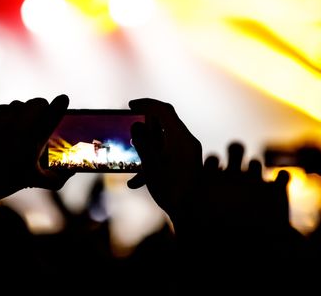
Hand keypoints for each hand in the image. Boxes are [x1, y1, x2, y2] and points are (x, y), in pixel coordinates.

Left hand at [0, 94, 74, 206]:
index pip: (54, 111)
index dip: (61, 103)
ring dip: (24, 112)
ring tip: (22, 126)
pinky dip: (7, 115)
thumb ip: (60, 177)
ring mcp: (0, 119)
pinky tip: (6, 128)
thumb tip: (73, 169)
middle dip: (42, 109)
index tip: (63, 99)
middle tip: (41, 119)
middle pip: (38, 103)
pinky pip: (3, 108)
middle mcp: (18, 124)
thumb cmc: (7, 182)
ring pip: (20, 104)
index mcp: (34, 138)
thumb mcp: (37, 181)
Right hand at [127, 98, 202, 223]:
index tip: (130, 105)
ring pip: (163, 139)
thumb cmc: (171, 190)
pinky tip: (136, 182)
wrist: (191, 216)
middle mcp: (187, 142)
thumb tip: (136, 125)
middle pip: (164, 123)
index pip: (164, 110)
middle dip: (144, 124)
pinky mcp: (185, 164)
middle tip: (129, 129)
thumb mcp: (151, 165)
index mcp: (181, 138)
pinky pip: (166, 154)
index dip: (146, 104)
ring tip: (132, 154)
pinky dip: (151, 159)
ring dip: (146, 144)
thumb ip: (143, 142)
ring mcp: (187, 153)